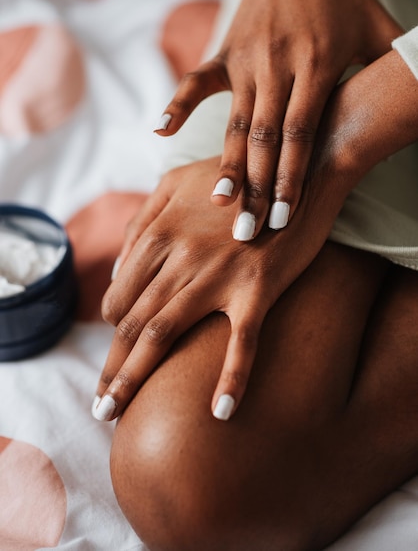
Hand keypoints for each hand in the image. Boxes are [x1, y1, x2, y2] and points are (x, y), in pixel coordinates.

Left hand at [93, 149, 345, 422]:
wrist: (297, 168)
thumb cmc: (234, 178)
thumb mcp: (177, 182)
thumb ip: (143, 221)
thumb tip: (120, 268)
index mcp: (159, 233)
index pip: (121, 299)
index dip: (112, 336)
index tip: (114, 361)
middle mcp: (180, 257)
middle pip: (132, 324)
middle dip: (111, 370)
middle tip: (100, 408)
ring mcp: (218, 275)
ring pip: (164, 334)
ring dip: (134, 380)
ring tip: (113, 416)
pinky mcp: (258, 289)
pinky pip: (243, 342)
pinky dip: (233, 379)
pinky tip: (221, 414)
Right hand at [154, 0, 401, 239]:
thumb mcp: (376, 25)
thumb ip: (396, 62)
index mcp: (316, 64)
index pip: (300, 134)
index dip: (291, 178)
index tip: (283, 219)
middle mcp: (277, 67)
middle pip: (263, 139)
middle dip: (256, 188)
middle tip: (247, 233)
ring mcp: (247, 61)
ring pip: (234, 123)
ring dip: (225, 165)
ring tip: (219, 203)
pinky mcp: (225, 53)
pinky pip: (197, 82)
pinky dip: (177, 105)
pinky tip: (160, 132)